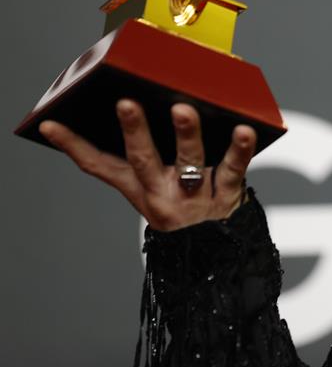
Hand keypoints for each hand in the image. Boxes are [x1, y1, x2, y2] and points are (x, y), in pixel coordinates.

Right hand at [39, 99, 256, 230]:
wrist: (220, 262)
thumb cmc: (191, 214)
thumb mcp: (162, 193)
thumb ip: (155, 158)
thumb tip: (152, 107)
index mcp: (141, 189)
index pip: (101, 166)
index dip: (74, 147)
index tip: (52, 124)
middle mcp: (163, 193)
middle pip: (144, 159)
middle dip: (134, 131)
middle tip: (126, 104)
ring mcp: (194, 196)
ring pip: (189, 161)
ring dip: (185, 134)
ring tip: (183, 110)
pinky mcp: (227, 197)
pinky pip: (233, 170)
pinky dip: (239, 150)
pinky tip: (244, 131)